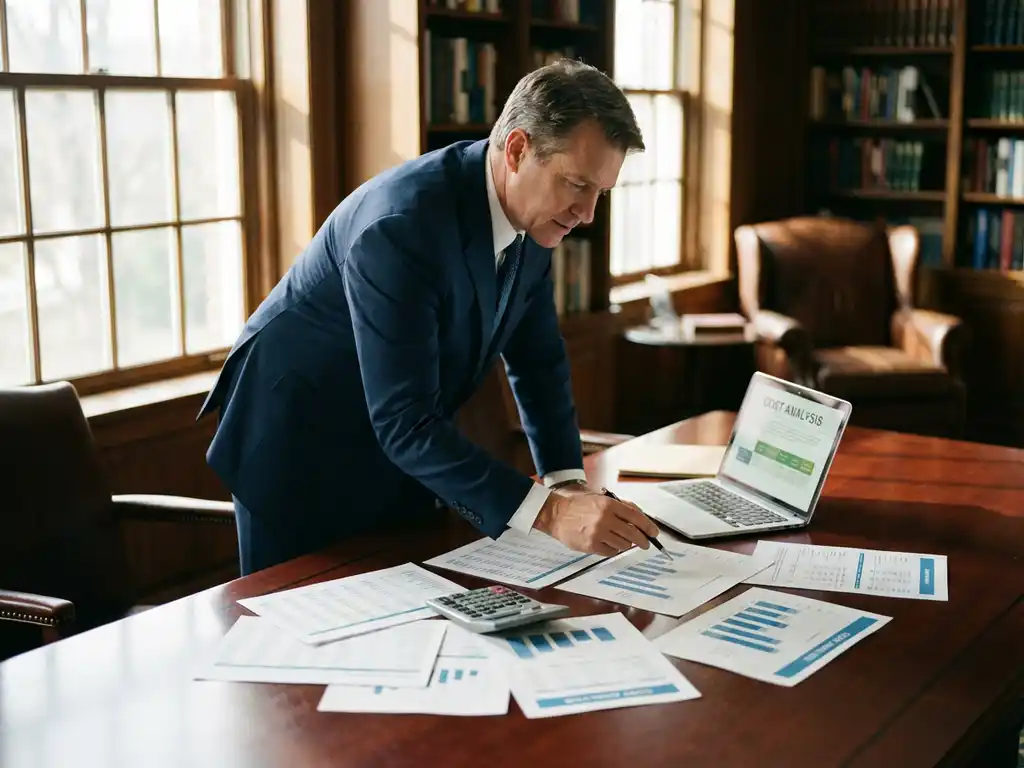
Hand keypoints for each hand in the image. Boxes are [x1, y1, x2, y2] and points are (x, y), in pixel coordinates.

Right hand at [533, 487, 659, 555]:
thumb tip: (641, 518)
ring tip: (623, 542)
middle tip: (645, 543)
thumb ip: (621, 506)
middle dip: (643, 540)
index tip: (654, 533)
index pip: (636, 517)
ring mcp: (598, 533)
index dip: (648, 526)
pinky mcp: (591, 545)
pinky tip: (610, 545)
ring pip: (623, 544)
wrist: (557, 514)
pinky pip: (611, 552)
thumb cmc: (580, 506)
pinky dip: (614, 550)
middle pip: (633, 533)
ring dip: (627, 544)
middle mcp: (605, 519)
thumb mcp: (601, 499)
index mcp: (609, 505)